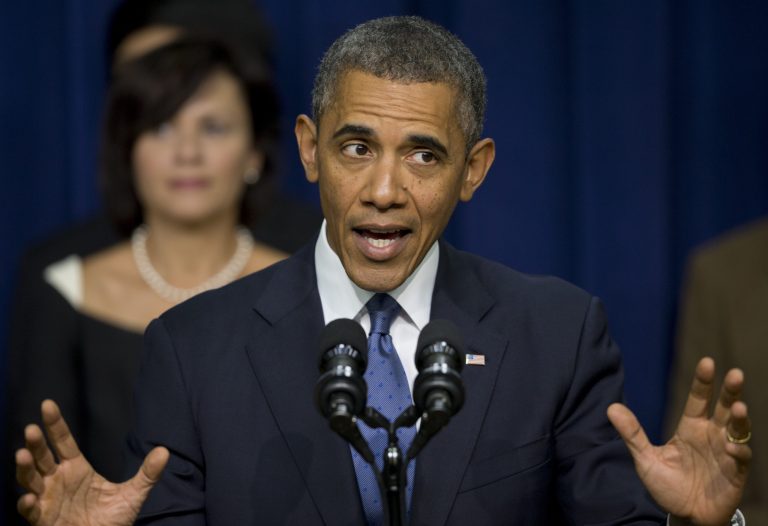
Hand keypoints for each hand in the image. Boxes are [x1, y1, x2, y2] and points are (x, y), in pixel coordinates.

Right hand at [15, 399, 168, 525]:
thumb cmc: (112, 520)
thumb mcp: (132, 495)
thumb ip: (147, 474)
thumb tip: (165, 451)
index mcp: (76, 469)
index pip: (63, 441)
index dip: (55, 424)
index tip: (47, 404)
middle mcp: (58, 480)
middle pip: (42, 457)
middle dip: (35, 443)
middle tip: (31, 429)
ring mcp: (48, 499)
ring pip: (30, 480)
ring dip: (24, 468)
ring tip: (22, 454)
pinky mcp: (43, 520)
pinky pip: (31, 512)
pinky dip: (27, 505)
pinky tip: (29, 498)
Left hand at [607, 357, 750, 525]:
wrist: (684, 516)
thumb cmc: (667, 485)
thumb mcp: (645, 459)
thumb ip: (632, 434)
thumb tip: (611, 407)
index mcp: (690, 428)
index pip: (698, 399)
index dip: (703, 382)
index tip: (708, 362)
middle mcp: (711, 436)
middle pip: (724, 408)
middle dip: (731, 390)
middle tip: (736, 373)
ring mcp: (725, 453)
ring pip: (737, 430)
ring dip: (740, 419)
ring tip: (738, 407)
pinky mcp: (734, 473)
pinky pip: (741, 459)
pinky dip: (738, 451)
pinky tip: (730, 447)